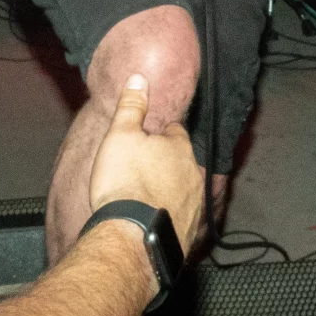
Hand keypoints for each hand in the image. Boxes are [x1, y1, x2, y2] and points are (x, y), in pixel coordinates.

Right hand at [88, 73, 207, 252]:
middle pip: (181, 162)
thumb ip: (131, 106)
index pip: (174, 131)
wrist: (132, 237)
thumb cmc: (124, 182)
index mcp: (180, 148)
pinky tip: (155, 221)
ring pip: (184, 190)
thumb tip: (139, 78)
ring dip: (171, 191)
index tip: (148, 139)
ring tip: (148, 197)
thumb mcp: (120, 136)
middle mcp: (194, 174)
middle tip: (144, 169)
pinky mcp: (189, 232)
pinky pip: (182, 218)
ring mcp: (195, 205)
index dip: (159, 134)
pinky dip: (171, 216)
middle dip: (167, 163)